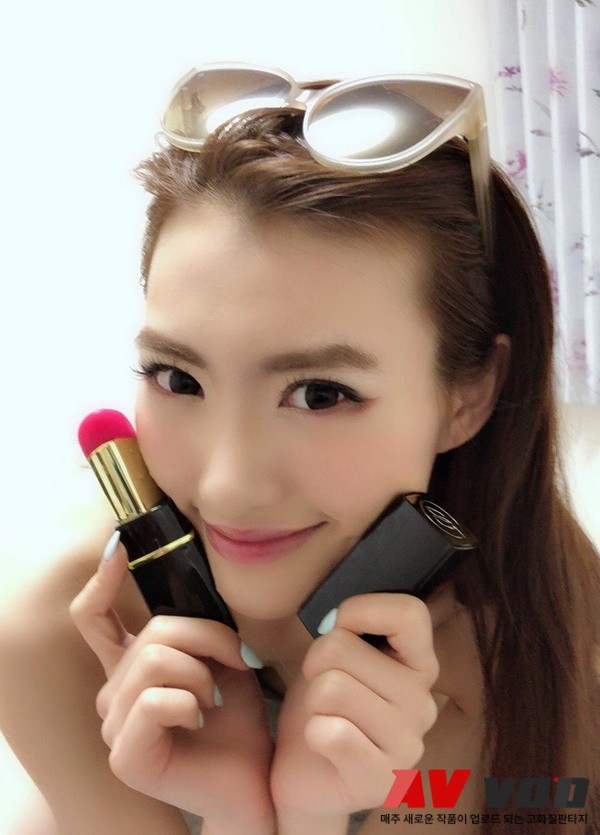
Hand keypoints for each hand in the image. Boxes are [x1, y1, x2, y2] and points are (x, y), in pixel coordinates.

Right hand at [69, 535, 275, 834]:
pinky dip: (192, 703)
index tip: (118, 545)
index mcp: (131, 665)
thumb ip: (201, 629)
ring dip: (201, 675)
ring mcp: (114, 724)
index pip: (97, 617)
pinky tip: (202, 721)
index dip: (102, 581)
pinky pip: (157, 700)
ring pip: (154, 661)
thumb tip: (195, 584)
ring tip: (216, 701)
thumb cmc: (238, 720)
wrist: (252, 779)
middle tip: (237, 663)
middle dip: (206, 639)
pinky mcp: (124, 754)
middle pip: (152, 633)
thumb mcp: (224, 660)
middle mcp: (114, 691)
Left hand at [270, 586, 460, 824]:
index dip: (361, 610)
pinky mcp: (383, 780)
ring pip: (332, 687)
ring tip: (324, 716)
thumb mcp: (334, 654)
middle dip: (315, 663)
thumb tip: (337, 621)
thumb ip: (348, 628)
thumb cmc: (323, 704)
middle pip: (342, 646)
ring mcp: (409, 744)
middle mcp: (423, 702)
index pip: (410, 613)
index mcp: (418, 663)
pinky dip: (313, 732)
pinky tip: (323, 744)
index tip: (337, 629)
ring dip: (312, 700)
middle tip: (321, 689)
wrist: (305, 775)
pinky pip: (332, 733)